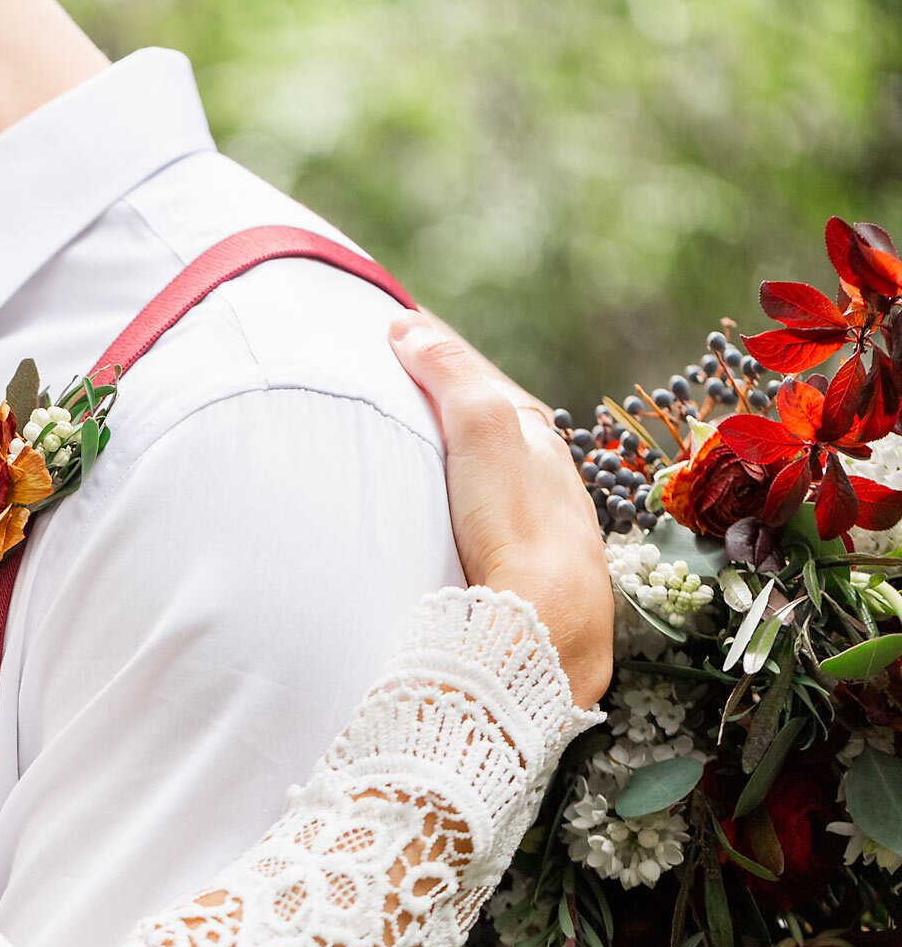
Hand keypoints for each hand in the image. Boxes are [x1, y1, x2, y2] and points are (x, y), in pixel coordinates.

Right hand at [389, 312, 612, 708]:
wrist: (546, 620)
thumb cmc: (515, 521)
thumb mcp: (480, 426)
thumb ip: (449, 373)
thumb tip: (408, 326)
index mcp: (536, 439)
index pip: (482, 386)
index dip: (441, 361)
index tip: (399, 341)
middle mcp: (547, 480)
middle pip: (493, 433)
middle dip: (453, 411)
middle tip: (404, 392)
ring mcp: (539, 531)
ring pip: (496, 484)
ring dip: (462, 466)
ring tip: (421, 459)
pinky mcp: (526, 578)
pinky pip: (493, 528)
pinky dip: (469, 511)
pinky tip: (452, 528)